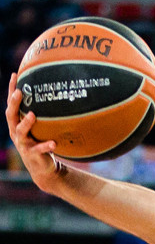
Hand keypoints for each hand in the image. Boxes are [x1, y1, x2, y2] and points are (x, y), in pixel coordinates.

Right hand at [5, 73, 60, 191]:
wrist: (42, 168)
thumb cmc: (40, 143)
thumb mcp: (39, 128)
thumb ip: (42, 114)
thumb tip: (54, 94)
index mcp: (15, 124)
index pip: (11, 104)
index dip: (11, 90)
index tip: (15, 75)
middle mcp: (16, 133)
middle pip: (11, 116)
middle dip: (14, 104)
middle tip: (19, 92)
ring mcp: (23, 145)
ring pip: (21, 132)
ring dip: (26, 123)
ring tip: (33, 115)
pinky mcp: (32, 156)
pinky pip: (39, 149)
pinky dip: (46, 146)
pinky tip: (54, 143)